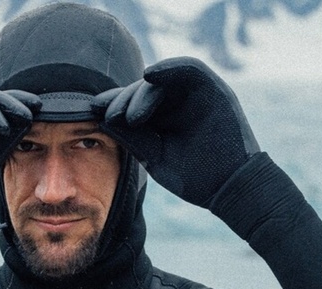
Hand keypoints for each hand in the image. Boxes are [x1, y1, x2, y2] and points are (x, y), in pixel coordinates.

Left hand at [92, 57, 259, 207]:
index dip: (114, 104)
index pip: (134, 104)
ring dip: (141, 91)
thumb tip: (102, 120)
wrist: (228, 188)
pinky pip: (188, 68)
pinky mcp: (212, 88)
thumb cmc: (194, 178)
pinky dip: (169, 67)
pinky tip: (149, 76)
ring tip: (130, 115)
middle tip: (111, 116)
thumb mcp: (155, 156)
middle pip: (143, 90)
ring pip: (160, 80)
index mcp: (162, 120)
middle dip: (123, 100)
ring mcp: (194, 95)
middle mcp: (176, 104)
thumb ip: (133, 137)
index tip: (93, 110)